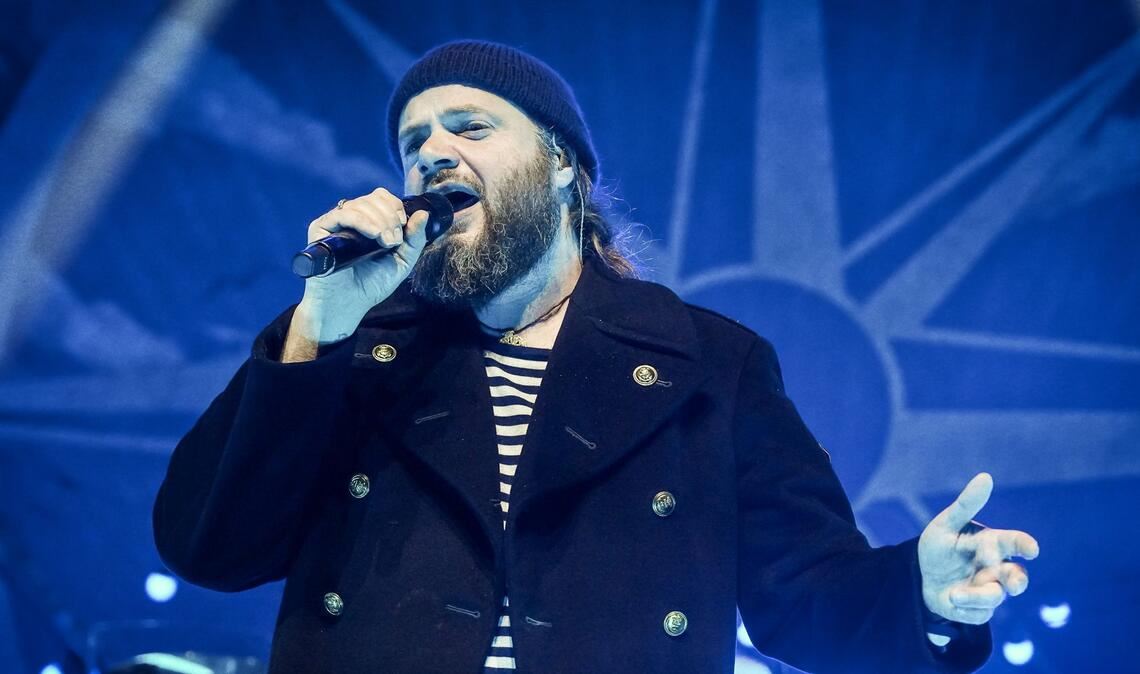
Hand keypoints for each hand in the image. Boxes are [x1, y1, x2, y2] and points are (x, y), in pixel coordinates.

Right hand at [294, 188, 429, 343]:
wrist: (347, 304)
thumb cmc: (371, 285)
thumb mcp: (402, 262)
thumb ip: (415, 239)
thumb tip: (423, 213)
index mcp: (370, 222)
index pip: (382, 197)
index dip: (395, 207)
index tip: (402, 228)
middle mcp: (352, 218)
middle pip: (374, 198)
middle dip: (390, 217)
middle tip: (393, 242)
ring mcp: (336, 222)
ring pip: (360, 204)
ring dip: (379, 221)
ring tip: (385, 243)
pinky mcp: (321, 228)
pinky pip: (343, 214)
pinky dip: (362, 221)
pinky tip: (373, 235)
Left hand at [918, 473, 1039, 624]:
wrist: (920, 576)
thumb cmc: (939, 546)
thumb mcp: (946, 524)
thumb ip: (966, 504)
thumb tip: (986, 476)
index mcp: (991, 544)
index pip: (1013, 542)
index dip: (1024, 544)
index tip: (1031, 548)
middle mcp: (996, 568)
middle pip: (1016, 576)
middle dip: (1017, 580)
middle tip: (1014, 583)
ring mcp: (989, 590)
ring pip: (994, 597)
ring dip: (975, 596)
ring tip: (955, 594)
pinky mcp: (979, 611)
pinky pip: (978, 614)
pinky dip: (962, 608)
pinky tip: (950, 600)